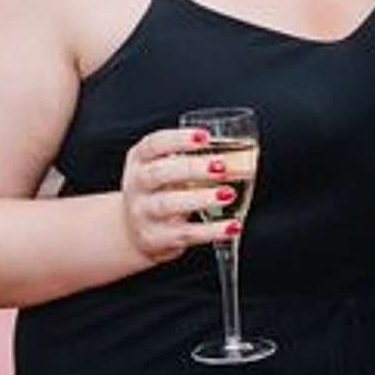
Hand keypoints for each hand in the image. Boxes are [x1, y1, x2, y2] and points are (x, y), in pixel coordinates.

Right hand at [120, 125, 246, 263]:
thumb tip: (240, 156)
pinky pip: (185, 234)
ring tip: (228, 194)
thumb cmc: (160, 191)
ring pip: (168, 204)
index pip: (154, 144)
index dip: (179, 139)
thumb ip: (191, 159)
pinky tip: (232, 225)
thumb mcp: (165, 169)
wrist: (134, 232)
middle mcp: (136, 185)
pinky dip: (212, 230)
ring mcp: (143, 213)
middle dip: (192, 168)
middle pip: (159, 173)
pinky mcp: (156, 238)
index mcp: (140, 160)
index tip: (205, 136)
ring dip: (202, 198)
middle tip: (222, 166)